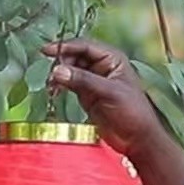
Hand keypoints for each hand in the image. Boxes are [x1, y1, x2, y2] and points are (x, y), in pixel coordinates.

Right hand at [42, 38, 167, 158]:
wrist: (136, 138)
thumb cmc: (132, 111)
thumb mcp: (109, 92)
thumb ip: (83, 80)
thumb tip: (58, 71)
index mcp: (113, 58)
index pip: (85, 46)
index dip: (65, 46)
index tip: (47, 50)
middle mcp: (102, 66)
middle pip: (75, 55)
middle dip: (61, 61)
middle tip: (50, 72)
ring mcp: (93, 80)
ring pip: (70, 69)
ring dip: (59, 74)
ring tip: (51, 84)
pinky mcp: (87, 94)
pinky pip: (69, 83)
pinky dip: (60, 84)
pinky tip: (53, 90)